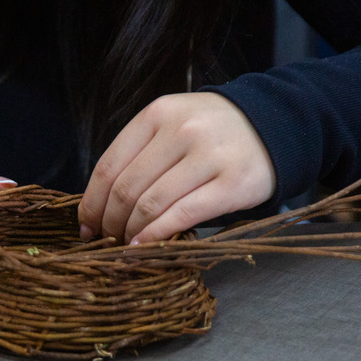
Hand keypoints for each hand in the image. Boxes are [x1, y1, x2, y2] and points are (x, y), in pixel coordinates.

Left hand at [78, 92, 275, 244]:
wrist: (273, 125)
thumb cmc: (211, 133)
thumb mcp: (171, 126)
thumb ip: (139, 154)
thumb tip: (99, 205)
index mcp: (157, 114)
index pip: (109, 166)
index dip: (91, 203)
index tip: (86, 225)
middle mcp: (181, 130)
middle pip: (126, 188)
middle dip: (110, 222)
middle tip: (108, 240)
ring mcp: (209, 156)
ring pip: (151, 204)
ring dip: (131, 232)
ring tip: (127, 244)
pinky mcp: (232, 183)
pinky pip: (183, 215)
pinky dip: (157, 235)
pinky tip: (145, 246)